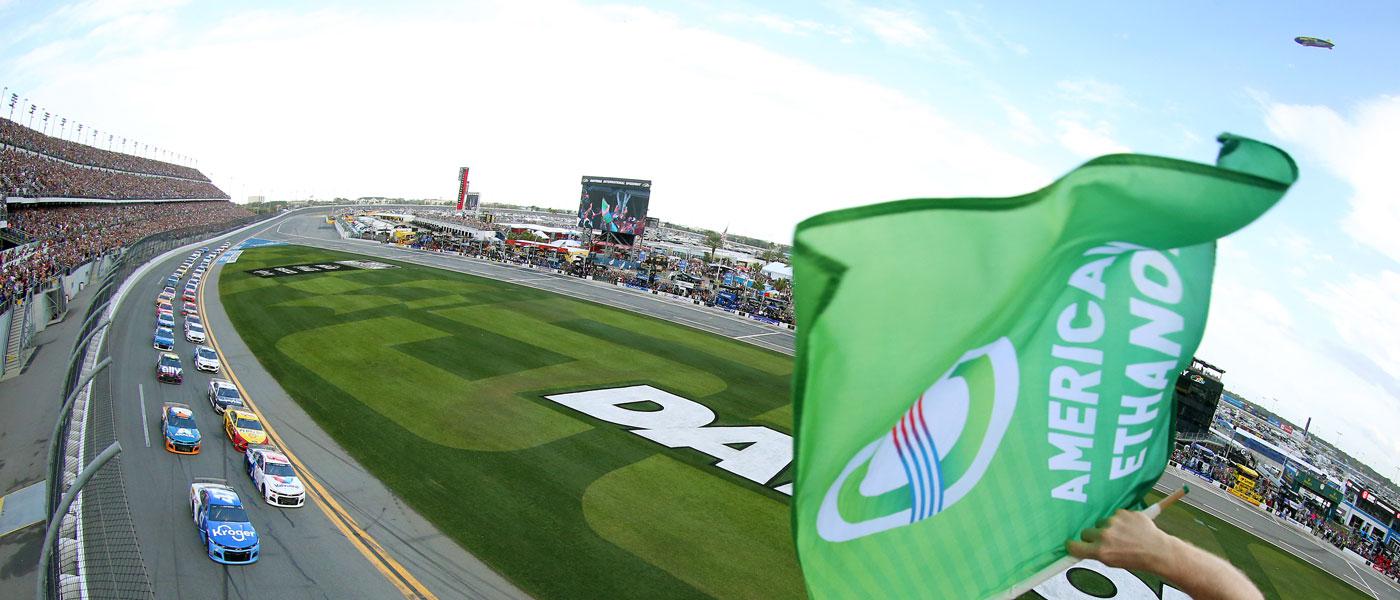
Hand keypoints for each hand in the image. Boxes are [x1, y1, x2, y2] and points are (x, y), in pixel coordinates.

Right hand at [1066, 488, 1185, 573]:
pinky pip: (1115, 515)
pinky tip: (1129, 528)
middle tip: (1105, 541)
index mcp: (1100, 551)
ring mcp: (1114, 522)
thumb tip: (1082, 547)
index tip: (1073, 544)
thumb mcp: (1112, 562)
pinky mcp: (1123, 513)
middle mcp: (1105, 535)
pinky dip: (1120, 520)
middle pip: (1085, 532)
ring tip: (1122, 534)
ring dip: (1108, 527)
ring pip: (1101, 522)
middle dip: (1092, 536)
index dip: (1073, 545)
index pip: (1074, 546)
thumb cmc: (1136, 559)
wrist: (1157, 550)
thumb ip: (1096, 553)